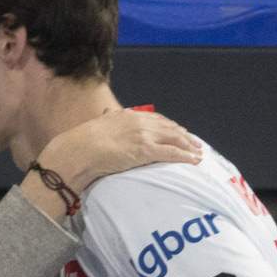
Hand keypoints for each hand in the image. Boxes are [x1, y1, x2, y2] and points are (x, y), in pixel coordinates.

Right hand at [40, 109, 203, 193]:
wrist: (78, 151)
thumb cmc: (82, 144)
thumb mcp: (97, 126)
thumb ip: (107, 120)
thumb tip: (107, 115)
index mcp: (127, 116)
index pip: (155, 119)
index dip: (169, 126)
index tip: (178, 131)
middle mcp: (138, 122)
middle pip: (168, 127)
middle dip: (183, 135)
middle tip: (194, 143)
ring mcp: (143, 135)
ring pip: (174, 139)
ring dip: (188, 146)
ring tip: (198, 153)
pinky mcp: (145, 150)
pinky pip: (171, 153)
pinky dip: (185, 156)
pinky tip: (193, 161)